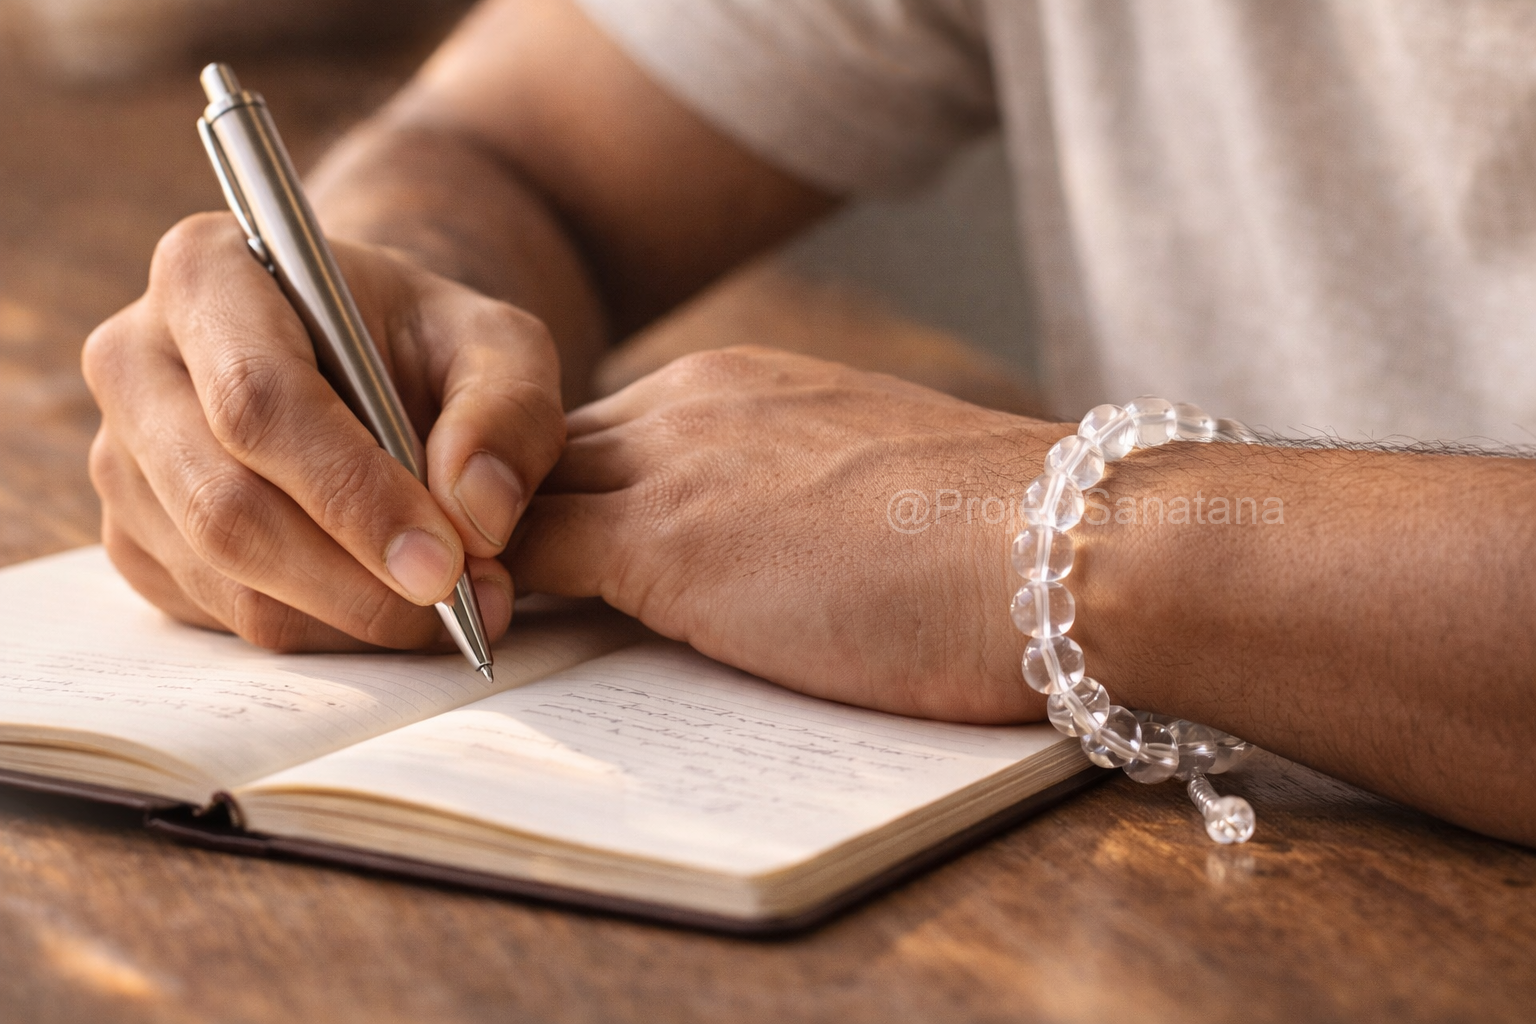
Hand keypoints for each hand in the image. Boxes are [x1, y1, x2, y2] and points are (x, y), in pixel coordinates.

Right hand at [83, 213, 564, 650]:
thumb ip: (508, 411)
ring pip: (223, 576)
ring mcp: (123, 458)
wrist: (372, 362)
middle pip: (225, 505)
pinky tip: (392, 604)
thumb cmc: (428, 343)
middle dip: (356, 578)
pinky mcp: (135, 537)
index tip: (445, 562)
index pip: (259, 402)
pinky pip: (221, 614)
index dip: (353, 494)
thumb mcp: (498, 344)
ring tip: (454, 607)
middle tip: (465, 604)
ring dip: (349, 615)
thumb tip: (479, 516)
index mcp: (208, 274)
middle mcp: (136, 361)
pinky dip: (322, 629)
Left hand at [510, 346, 1067, 722]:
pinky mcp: (662, 545)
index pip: (609, 437)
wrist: (1066, 544)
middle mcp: (694, 402)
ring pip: (514, 497)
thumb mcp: (868, 486)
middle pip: (546, 456)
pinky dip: (487, 600)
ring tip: (451, 622)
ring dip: (481, 556)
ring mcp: (673, 466)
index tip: (548, 554)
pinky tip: (477, 647)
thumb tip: (773, 555)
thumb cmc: (1001, 538)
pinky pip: (523, 561)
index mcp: (746, 385)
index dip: (569, 496)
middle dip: (503, 515)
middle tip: (471, 588)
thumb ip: (793, 497)